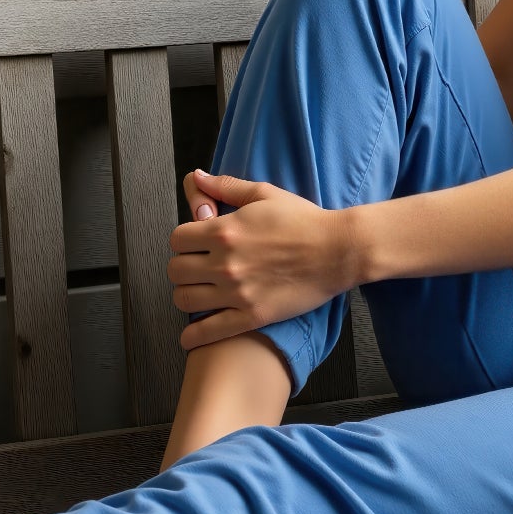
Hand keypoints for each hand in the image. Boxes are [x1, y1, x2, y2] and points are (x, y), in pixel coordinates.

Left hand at [166, 171, 357, 347]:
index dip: (183, 241)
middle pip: (175, 270)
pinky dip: (193, 336)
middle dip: (182, 267)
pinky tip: (189, 337)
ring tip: (198, 293)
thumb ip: (225, 187)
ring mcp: (237, 291)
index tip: (193, 244)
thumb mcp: (264, 194)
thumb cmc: (303, 220)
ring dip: (186, 295)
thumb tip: (197, 176)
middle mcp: (225, 262)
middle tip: (195, 268)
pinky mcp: (252, 316)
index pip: (177, 239)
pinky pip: (210, 331)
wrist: (337, 251)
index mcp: (224, 230)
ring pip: (185, 299)